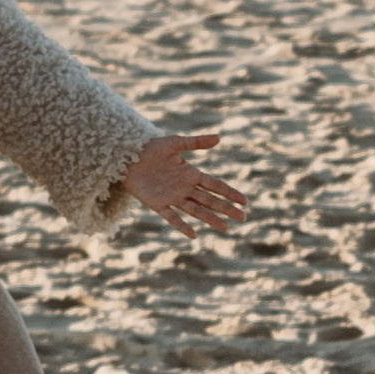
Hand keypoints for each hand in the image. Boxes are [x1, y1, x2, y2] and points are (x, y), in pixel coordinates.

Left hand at [123, 132, 245, 239]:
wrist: (129, 157)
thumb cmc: (153, 148)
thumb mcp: (175, 143)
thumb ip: (196, 143)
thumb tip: (219, 138)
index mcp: (191, 174)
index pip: (215, 185)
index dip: (230, 193)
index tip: (245, 201)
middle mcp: (185, 188)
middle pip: (210, 201)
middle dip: (226, 209)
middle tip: (243, 218)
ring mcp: (173, 198)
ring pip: (196, 211)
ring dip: (211, 219)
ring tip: (225, 228)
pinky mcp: (158, 204)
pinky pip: (172, 218)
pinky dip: (182, 226)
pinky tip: (194, 235)